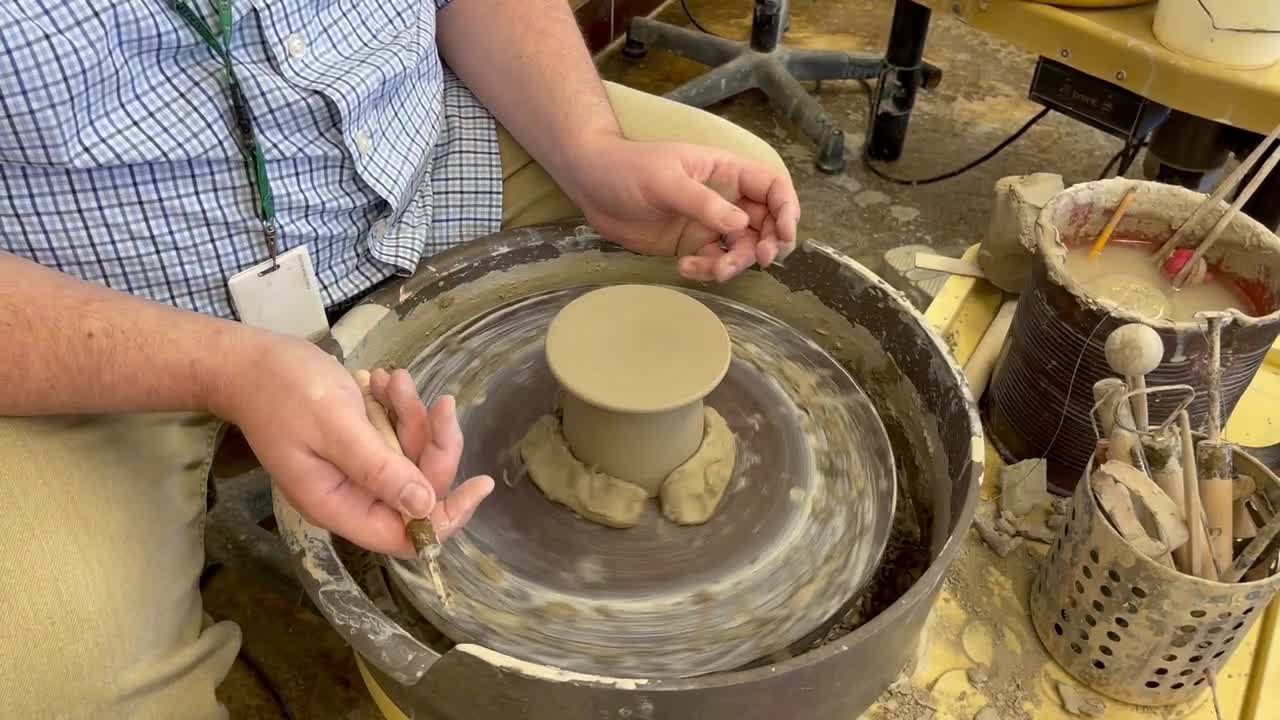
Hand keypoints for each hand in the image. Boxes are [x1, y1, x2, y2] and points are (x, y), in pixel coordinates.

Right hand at [213, 333, 492, 557]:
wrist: (248, 360)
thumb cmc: (283, 391)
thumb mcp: (335, 427)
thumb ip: (378, 470)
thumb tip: (424, 507)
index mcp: (339, 506)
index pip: (405, 536)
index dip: (446, 515)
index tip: (479, 483)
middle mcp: (351, 495)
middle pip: (418, 490)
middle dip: (432, 445)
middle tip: (438, 404)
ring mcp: (355, 469)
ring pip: (412, 456)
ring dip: (414, 416)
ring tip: (393, 381)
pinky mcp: (359, 442)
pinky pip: (396, 433)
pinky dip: (398, 406)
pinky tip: (382, 380)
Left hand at [565, 137, 799, 282]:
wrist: (591, 185)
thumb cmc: (628, 169)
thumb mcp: (666, 180)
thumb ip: (703, 203)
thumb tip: (741, 226)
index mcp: (726, 171)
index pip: (771, 187)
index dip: (786, 210)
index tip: (784, 236)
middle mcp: (725, 197)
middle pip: (765, 223)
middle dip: (767, 244)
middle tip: (760, 260)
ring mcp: (709, 223)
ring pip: (741, 249)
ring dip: (734, 263)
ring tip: (712, 270)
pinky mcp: (692, 244)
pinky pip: (714, 261)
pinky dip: (707, 270)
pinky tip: (684, 267)